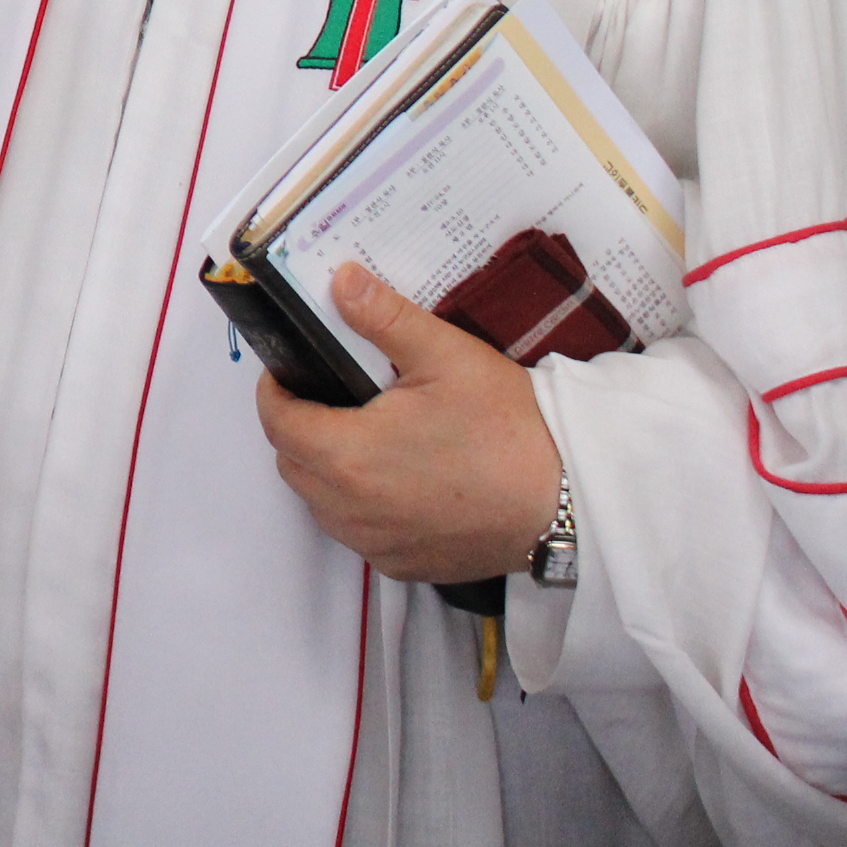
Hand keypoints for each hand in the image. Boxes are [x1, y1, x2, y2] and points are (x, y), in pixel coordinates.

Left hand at [255, 263, 562, 585]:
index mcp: (348, 455)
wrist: (571, 501)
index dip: (275, 391)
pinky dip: (360, 507)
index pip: (277, 422)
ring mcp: (378, 545)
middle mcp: (351, 510)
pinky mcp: (405, 566)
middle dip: (299, 427)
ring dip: (325, 470)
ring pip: (320, 504)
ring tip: (364, 433)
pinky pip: (358, 534)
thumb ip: (383, 317)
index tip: (291, 370)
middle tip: (332, 395)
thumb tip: (340, 280)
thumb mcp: (445, 356)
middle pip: (292, 463)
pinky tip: (395, 478)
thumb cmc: (510, 428)